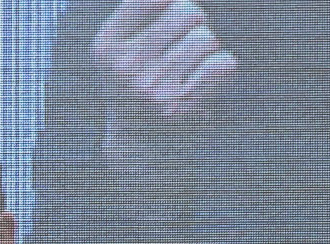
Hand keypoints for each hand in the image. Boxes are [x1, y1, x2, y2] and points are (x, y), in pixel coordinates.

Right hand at [94, 0, 236, 125]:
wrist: (137, 142)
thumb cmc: (135, 80)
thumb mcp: (120, 46)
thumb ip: (140, 10)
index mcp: (106, 48)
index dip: (168, 1)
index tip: (167, 13)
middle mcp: (125, 69)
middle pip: (187, 11)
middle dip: (194, 20)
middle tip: (185, 38)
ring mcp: (153, 90)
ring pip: (206, 38)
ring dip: (205, 47)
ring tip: (188, 65)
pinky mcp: (181, 107)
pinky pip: (223, 64)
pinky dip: (221, 66)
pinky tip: (204, 79)